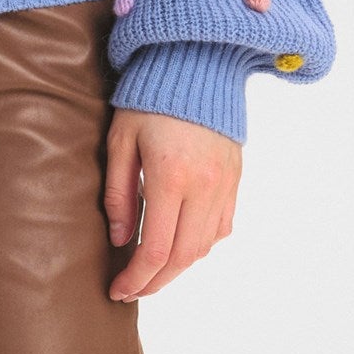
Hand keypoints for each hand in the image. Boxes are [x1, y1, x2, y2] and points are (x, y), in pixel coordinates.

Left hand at [104, 108, 240, 301]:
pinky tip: (180, 243)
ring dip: (179, 267)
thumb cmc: (148, 98)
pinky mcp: (236, 179)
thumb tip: (120, 240)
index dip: (136, 278)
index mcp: (171, 177)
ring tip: (152, 270)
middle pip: (183, 258)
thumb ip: (119, 193)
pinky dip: (201, 244)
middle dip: (156, 282)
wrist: (196, 63)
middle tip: (132, 289)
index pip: (156, 250)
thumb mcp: (121, 140)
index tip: (117, 290)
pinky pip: (222, 227)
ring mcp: (225, 184)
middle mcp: (205, 187)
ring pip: (205, 247)